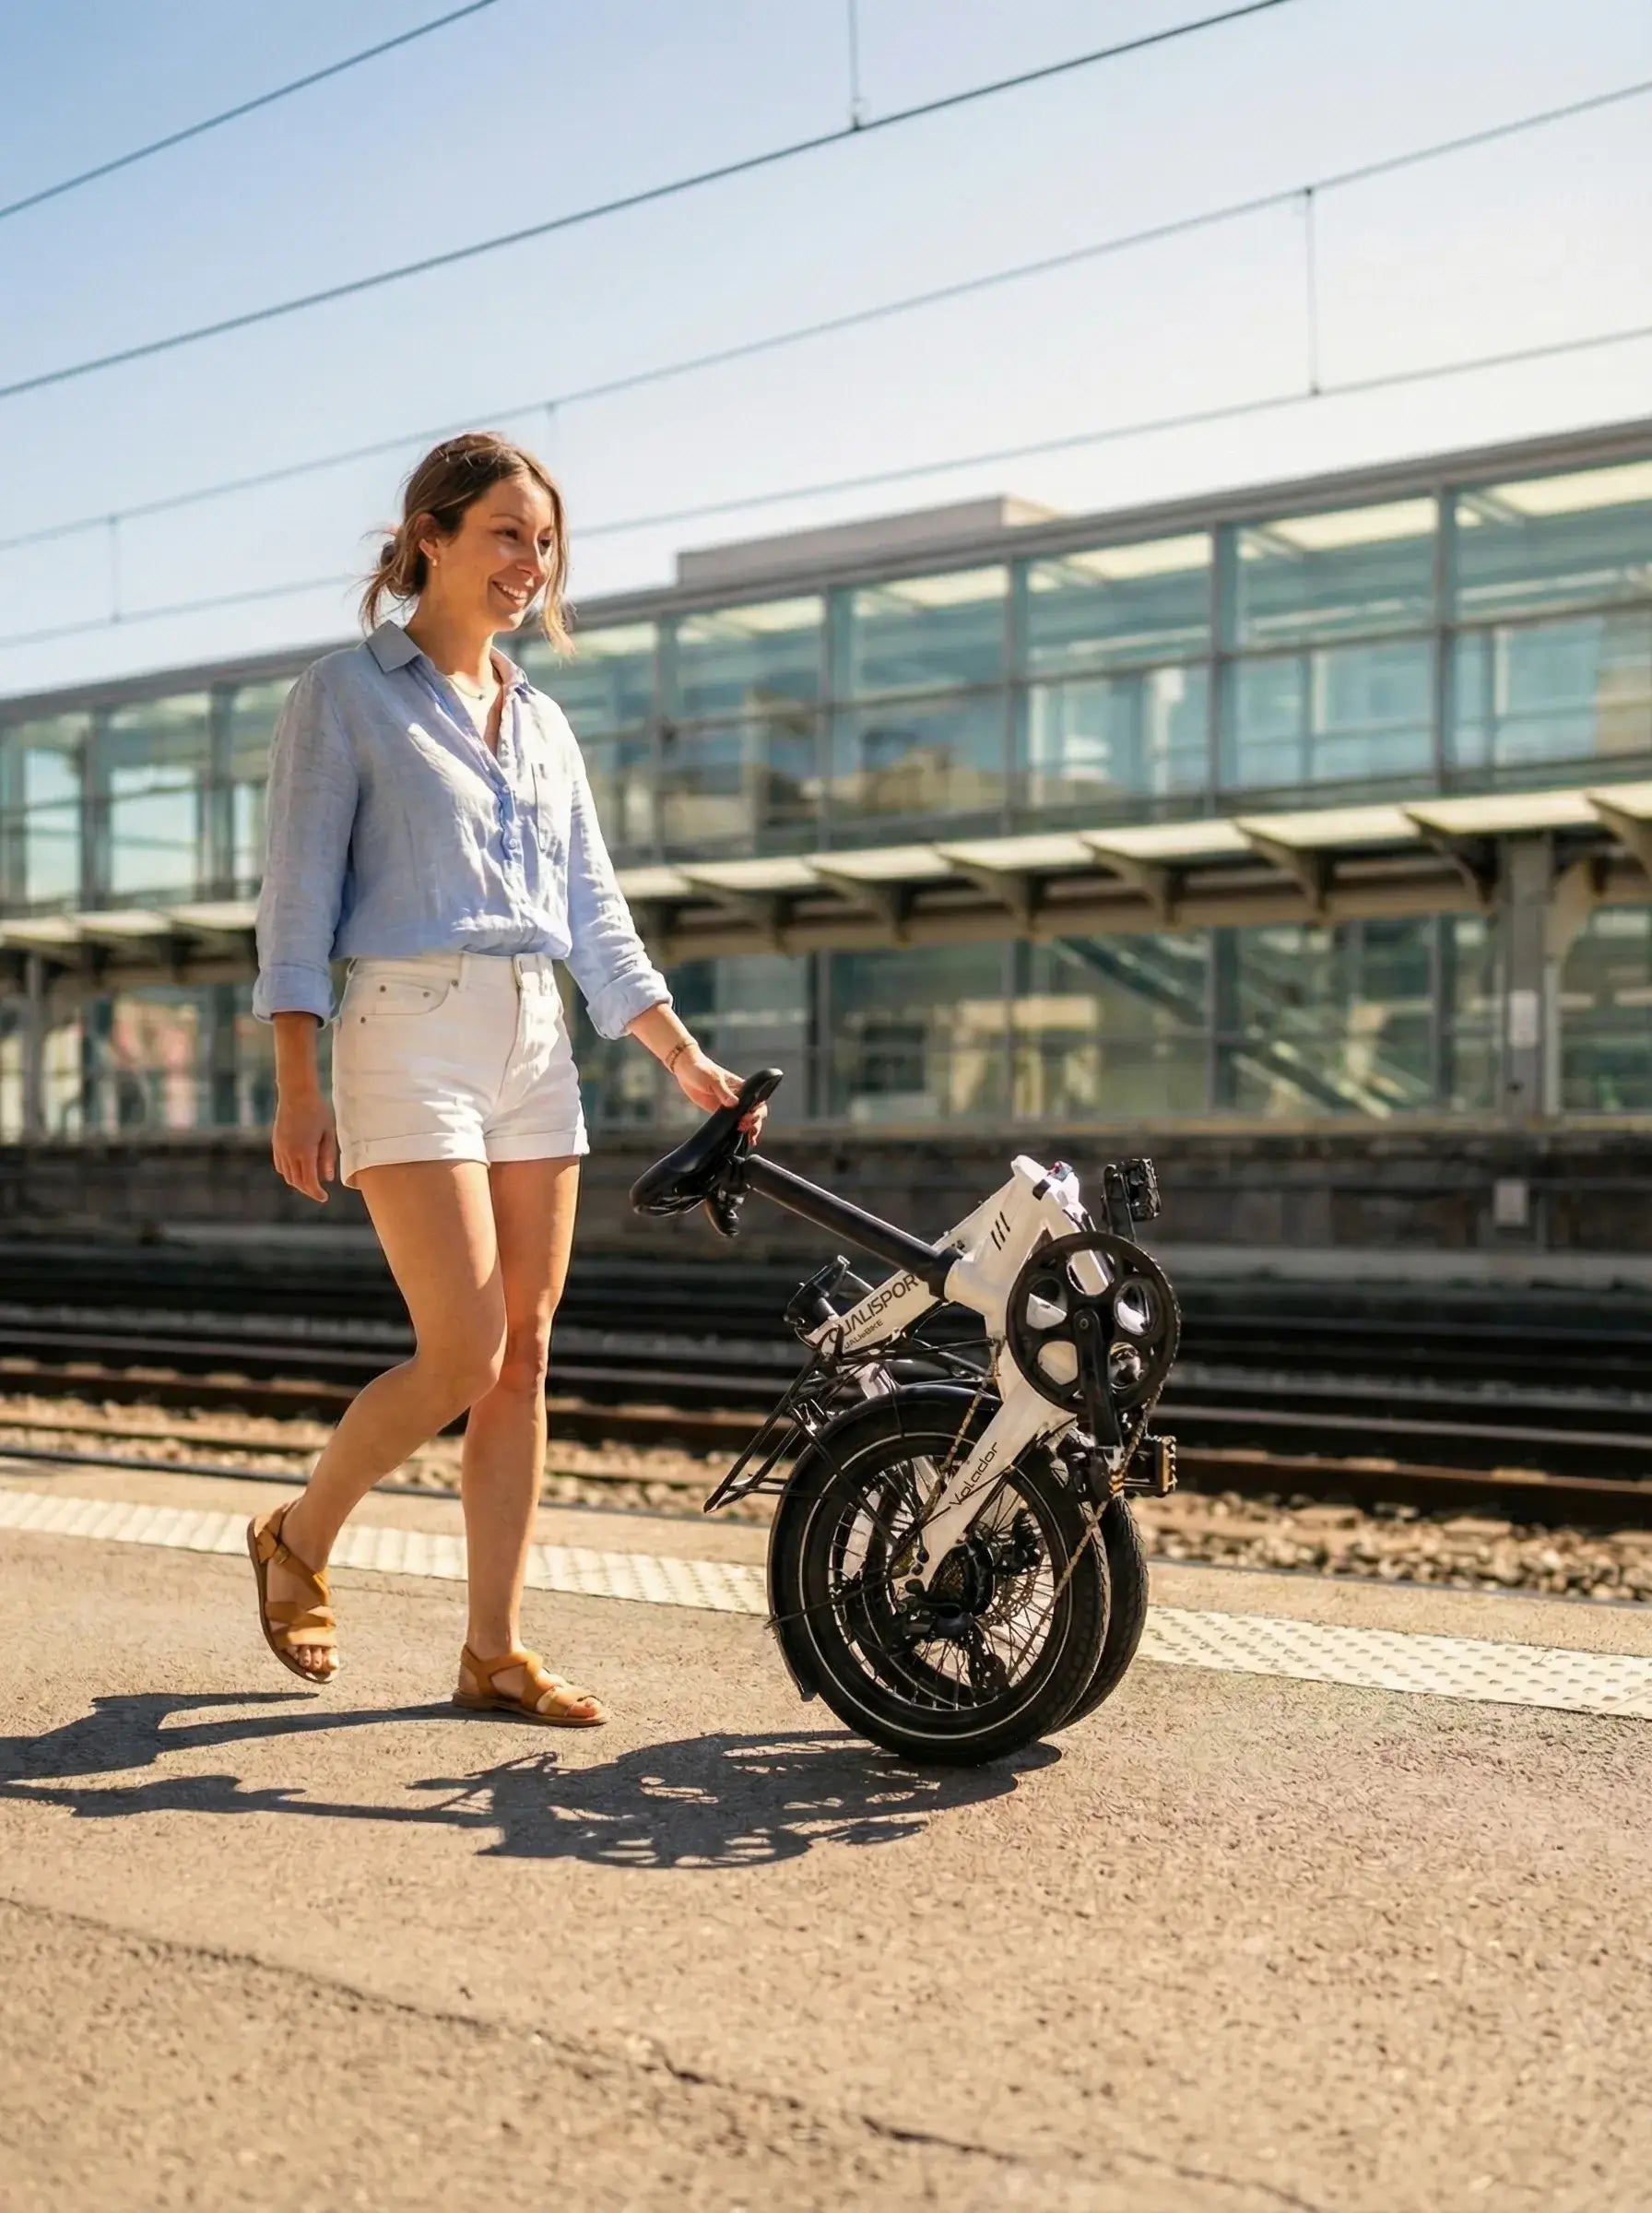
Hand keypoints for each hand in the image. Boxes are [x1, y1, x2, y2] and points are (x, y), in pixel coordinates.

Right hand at [272, 1088, 337, 1202]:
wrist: (296, 1093)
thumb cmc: (317, 1111)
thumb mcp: (328, 1133)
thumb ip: (327, 1156)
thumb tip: (327, 1178)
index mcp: (305, 1152)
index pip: (309, 1181)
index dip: (316, 1193)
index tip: (324, 1197)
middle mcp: (290, 1153)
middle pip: (297, 1182)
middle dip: (308, 1190)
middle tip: (319, 1193)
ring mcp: (280, 1148)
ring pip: (287, 1175)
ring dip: (298, 1183)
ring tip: (310, 1183)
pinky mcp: (276, 1143)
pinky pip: (280, 1165)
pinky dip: (288, 1173)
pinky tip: (297, 1171)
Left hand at [670, 1045, 766, 1142]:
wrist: (686, 1069)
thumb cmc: (701, 1069)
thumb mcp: (712, 1079)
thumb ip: (723, 1092)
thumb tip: (734, 1104)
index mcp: (741, 1087)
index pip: (758, 1100)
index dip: (757, 1111)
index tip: (748, 1118)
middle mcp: (739, 1097)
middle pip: (756, 1113)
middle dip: (755, 1122)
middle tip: (743, 1127)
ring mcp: (730, 1106)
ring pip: (746, 1120)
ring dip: (750, 1130)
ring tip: (749, 1138)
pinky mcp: (720, 1112)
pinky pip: (732, 1124)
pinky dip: (739, 1133)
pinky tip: (744, 1141)